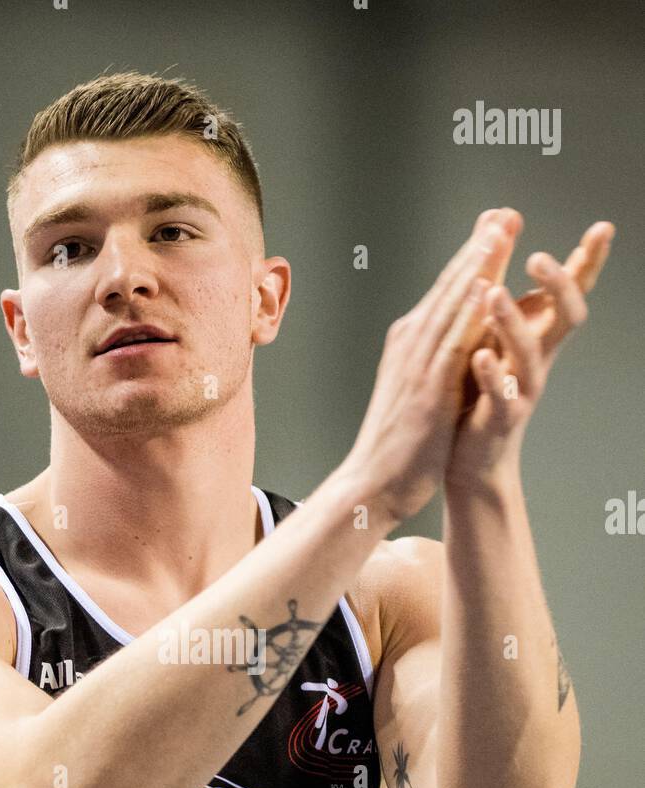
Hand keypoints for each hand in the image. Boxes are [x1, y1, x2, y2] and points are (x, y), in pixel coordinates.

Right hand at [346, 209, 516, 526]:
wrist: (372, 484)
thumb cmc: (398, 446)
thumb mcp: (419, 391)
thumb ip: (438, 360)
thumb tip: (462, 340)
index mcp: (409, 344)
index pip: (446, 291)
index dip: (473, 255)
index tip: (496, 225)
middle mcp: (410, 344)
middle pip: (450, 286)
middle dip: (480, 247)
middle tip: (506, 213)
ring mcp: (417, 365)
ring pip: (452, 305)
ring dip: (477, 266)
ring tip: (501, 232)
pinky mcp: (427, 389)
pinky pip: (452, 343)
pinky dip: (469, 312)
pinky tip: (485, 288)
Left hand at [446, 219, 615, 485]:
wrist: (472, 459)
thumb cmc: (479, 390)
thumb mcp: (490, 333)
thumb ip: (499, 289)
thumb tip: (495, 226)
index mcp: (536, 336)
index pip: (568, 292)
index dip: (588, 262)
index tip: (604, 227)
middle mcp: (538, 359)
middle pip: (565, 317)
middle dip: (558, 285)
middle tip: (537, 256)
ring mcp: (522, 390)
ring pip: (529, 354)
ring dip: (512, 322)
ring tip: (494, 294)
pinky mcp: (501, 419)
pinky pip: (503, 396)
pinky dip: (493, 375)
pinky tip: (482, 355)